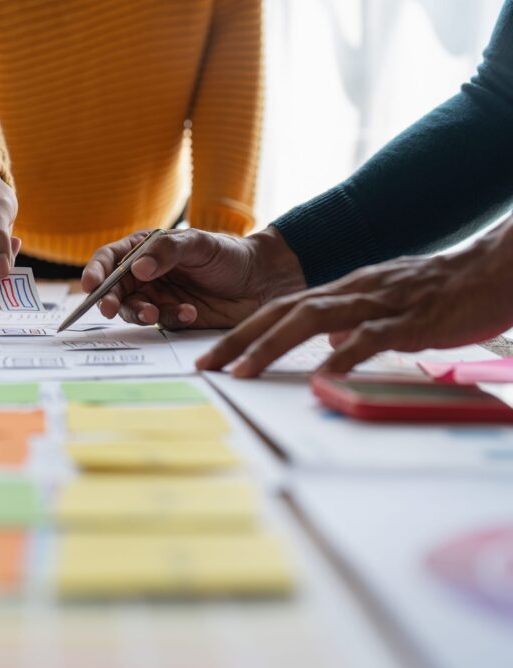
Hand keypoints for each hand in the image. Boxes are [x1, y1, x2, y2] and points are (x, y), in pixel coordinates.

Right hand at [81, 226, 304, 328]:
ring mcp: (158, 296)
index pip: (110, 259)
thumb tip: (137, 267)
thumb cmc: (230, 254)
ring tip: (159, 313)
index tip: (90, 286)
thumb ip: (166, 251)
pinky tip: (190, 312)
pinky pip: (160, 322)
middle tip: (111, 309)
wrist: (262, 281)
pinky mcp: (173, 316)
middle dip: (111, 300)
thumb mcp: (199, 244)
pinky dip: (171, 318)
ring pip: (134, 309)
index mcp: (146, 249)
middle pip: (114, 289)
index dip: (96, 271)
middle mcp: (146, 274)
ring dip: (140, 313)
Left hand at [196, 216, 512, 376]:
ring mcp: (377, 302)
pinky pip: (370, 335)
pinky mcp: (409, 318)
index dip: (240, 332)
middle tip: (205, 365)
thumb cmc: (440, 293)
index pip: (278, 310)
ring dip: (272, 346)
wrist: (492, 270)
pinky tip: (322, 374)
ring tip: (243, 372)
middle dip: (238, 339)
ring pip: (311, 319)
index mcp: (341, 291)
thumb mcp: (384, 307)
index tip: (211, 358)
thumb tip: (327, 346)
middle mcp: (349, 291)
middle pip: (280, 311)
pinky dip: (342, 353)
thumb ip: (352, 323)